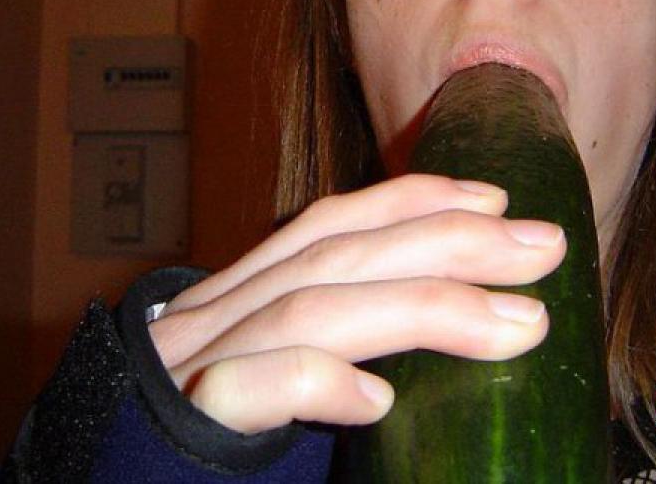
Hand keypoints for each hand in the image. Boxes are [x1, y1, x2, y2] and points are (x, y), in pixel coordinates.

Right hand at [148, 173, 565, 433]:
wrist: (113, 482)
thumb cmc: (209, 452)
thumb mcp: (278, 385)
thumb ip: (344, 355)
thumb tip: (442, 364)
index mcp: (245, 299)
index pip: (333, 225)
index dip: (414, 200)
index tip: (496, 199)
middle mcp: (219, 316)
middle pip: (338, 254)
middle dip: (449, 241)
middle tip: (543, 247)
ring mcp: (193, 365)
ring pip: (311, 309)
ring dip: (423, 305)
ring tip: (518, 323)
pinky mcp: (180, 426)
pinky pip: (245, 387)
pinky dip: (315, 381)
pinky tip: (378, 401)